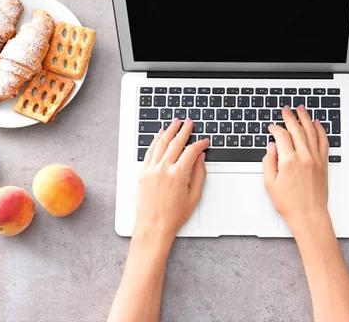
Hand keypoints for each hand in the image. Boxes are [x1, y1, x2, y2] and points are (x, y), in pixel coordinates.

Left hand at [135, 118, 209, 240]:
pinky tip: (159, 135)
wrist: (153, 226)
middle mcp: (164, 169)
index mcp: (178, 174)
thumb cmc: (174, 216)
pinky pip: (150, 152)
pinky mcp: (143, 173)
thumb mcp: (194, 196)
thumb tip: (201, 158)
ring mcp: (151, 170)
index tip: (205, 141)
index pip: (191, 151)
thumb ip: (199, 174)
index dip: (200, 144)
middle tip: (190, 122)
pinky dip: (155, 141)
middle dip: (184, 130)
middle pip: (176, 143)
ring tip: (175, 122)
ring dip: (169, 131)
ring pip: (161, 143)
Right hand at [262, 105, 331, 236]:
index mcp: (289, 161)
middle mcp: (304, 157)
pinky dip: (320, 130)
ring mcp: (316, 159)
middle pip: (297, 129)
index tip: (271, 127)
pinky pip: (323, 141)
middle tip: (286, 109)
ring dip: (306, 118)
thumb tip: (271, 147)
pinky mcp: (323, 163)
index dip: (275, 129)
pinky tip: (317, 124)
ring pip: (311, 132)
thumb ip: (269, 162)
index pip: (281, 136)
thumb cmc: (290, 203)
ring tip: (301, 109)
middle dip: (290, 117)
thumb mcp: (270, 183)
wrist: (309, 215)